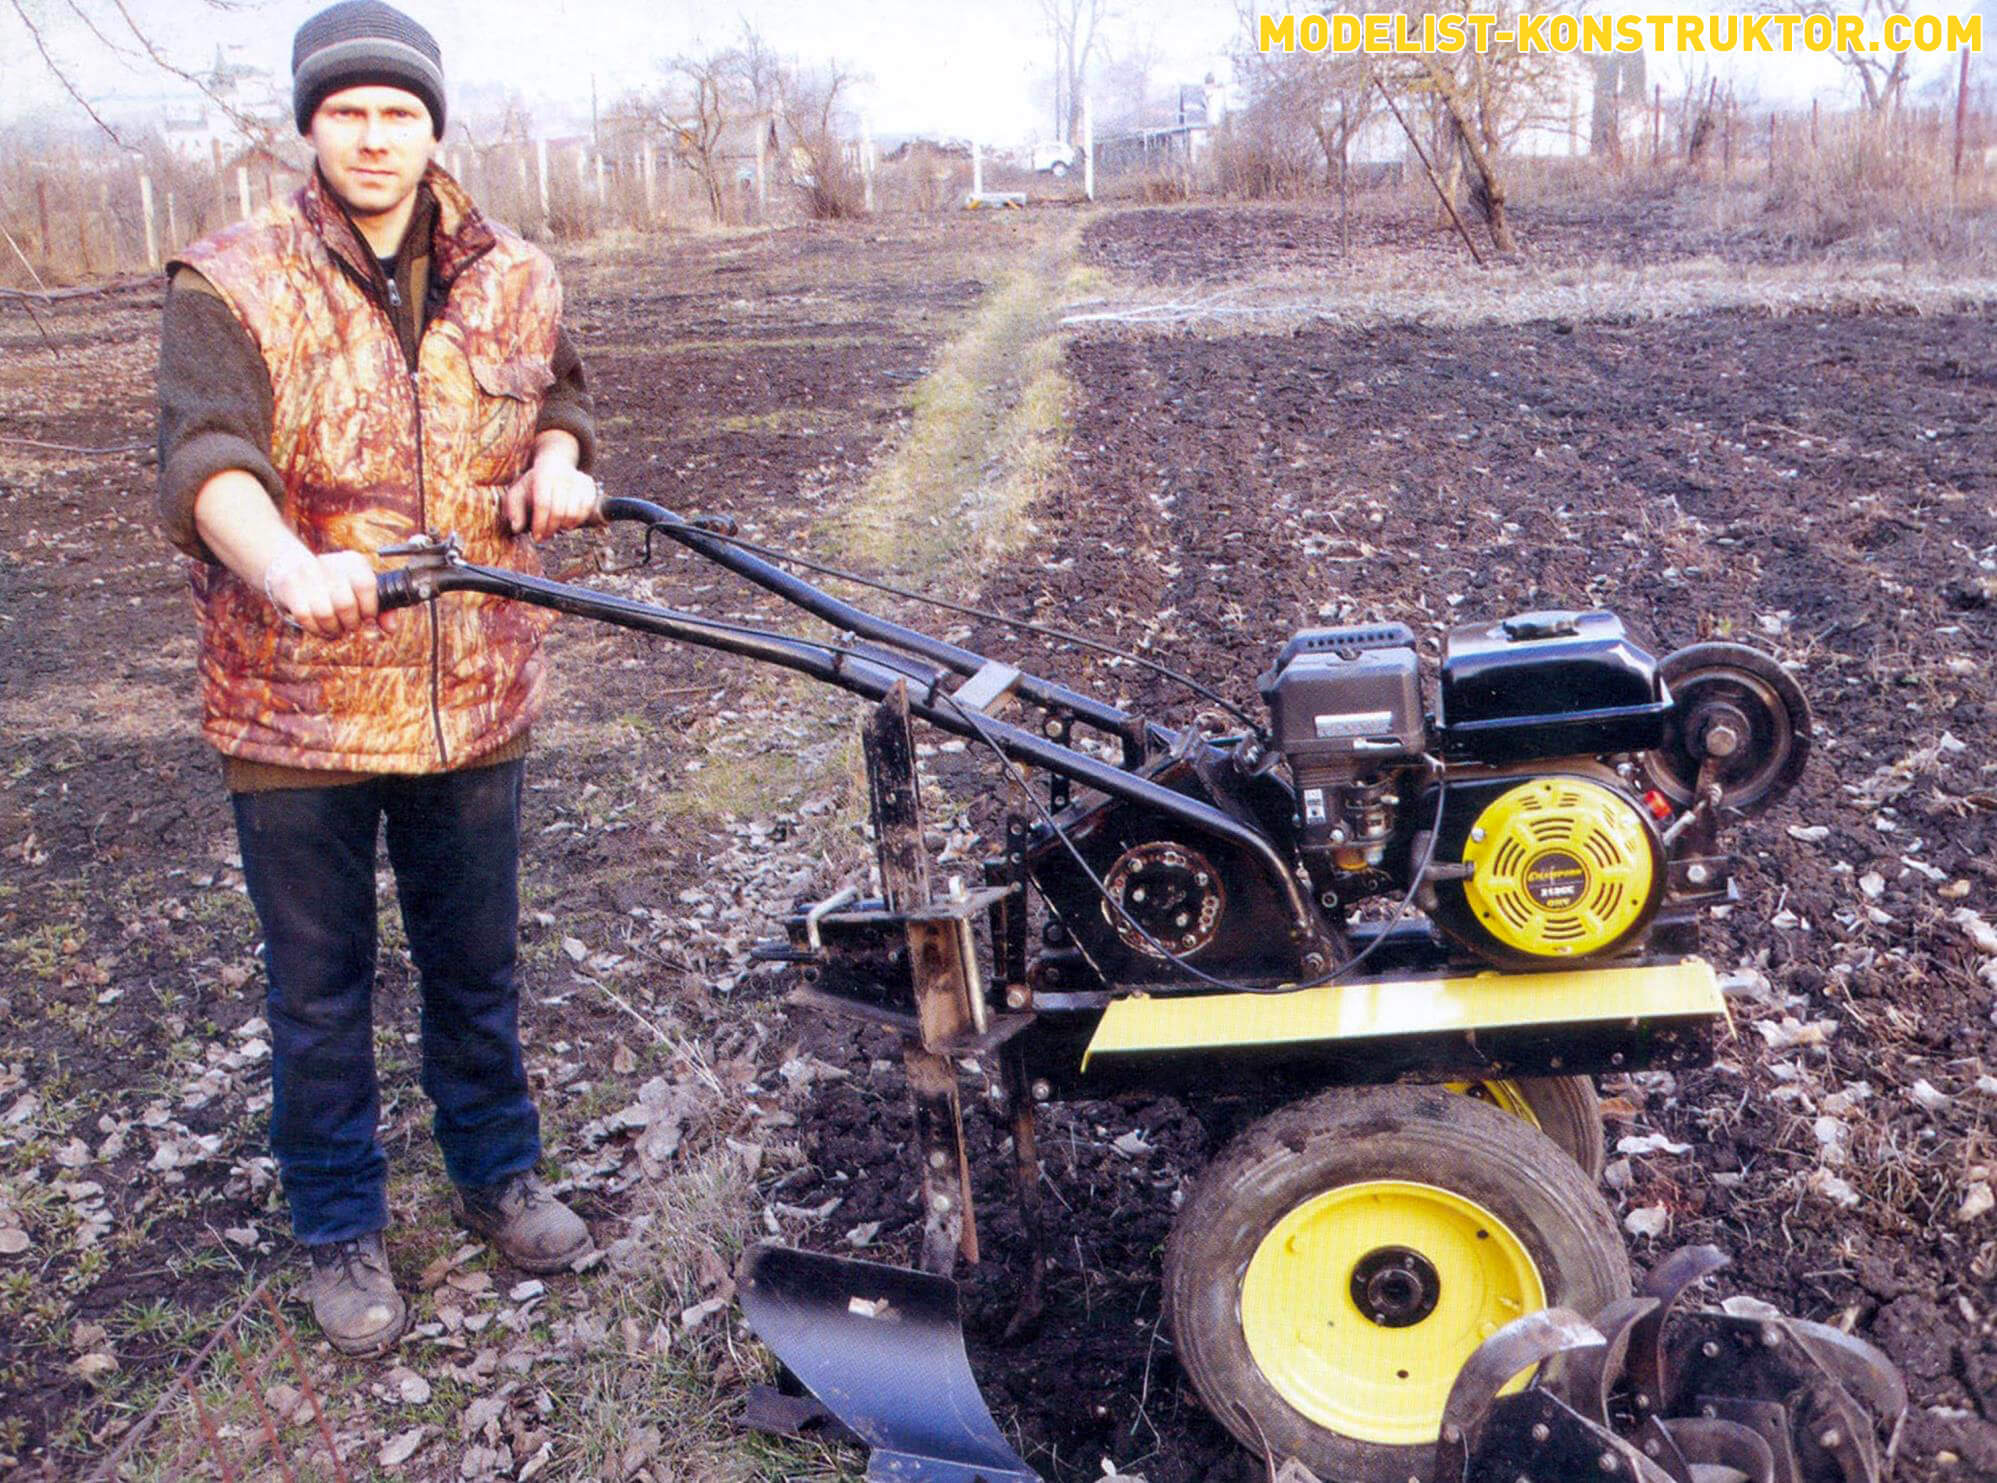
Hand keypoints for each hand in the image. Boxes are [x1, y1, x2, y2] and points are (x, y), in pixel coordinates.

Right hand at [262, 549, 381, 638]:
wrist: (292, 570)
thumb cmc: (336, 586)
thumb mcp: (361, 590)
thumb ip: (382, 608)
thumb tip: (391, 628)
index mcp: (352, 561)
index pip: (366, 584)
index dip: (370, 608)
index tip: (367, 617)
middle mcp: (329, 563)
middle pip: (345, 604)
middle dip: (351, 622)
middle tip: (350, 625)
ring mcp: (306, 575)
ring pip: (325, 614)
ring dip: (334, 628)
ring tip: (336, 628)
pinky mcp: (290, 589)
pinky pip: (306, 618)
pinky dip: (317, 630)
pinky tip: (322, 627)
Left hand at [503, 454, 596, 541]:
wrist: (554, 463)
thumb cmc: (533, 484)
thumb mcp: (517, 493)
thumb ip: (513, 510)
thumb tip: (516, 528)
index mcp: (543, 476)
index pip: (543, 504)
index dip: (540, 524)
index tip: (536, 537)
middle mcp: (562, 476)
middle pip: (559, 511)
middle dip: (550, 529)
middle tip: (545, 536)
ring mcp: (578, 480)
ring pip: (574, 513)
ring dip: (564, 526)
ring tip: (556, 528)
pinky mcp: (589, 485)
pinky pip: (587, 510)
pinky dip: (578, 521)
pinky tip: (568, 522)